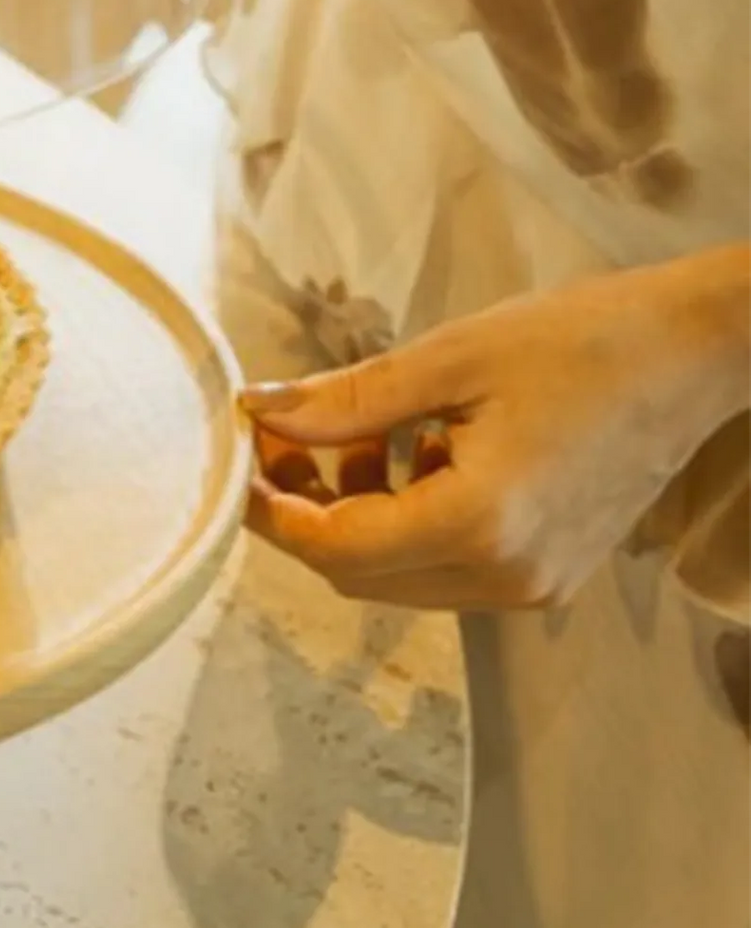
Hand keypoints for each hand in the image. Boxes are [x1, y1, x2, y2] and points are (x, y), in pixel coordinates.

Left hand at [241, 254, 750, 609]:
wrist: (691, 356)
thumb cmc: (578, 342)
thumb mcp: (446, 359)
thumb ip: (345, 400)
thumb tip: (255, 411)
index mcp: (481, 524)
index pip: (337, 548)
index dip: (272, 510)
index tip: (237, 459)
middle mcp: (507, 577)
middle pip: (358, 574)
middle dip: (301, 512)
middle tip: (273, 437)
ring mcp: (532, 585)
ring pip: (396, 575)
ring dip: (350, 516)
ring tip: (342, 434)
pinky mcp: (545, 573)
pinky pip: (442, 565)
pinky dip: (401, 519)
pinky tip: (405, 451)